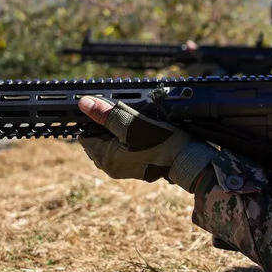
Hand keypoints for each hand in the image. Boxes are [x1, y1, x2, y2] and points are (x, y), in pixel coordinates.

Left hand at [77, 96, 215, 190]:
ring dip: (119, 129)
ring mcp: (123, 167)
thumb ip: (107, 115)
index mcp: (105, 158)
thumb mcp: (132, 125)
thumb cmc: (161, 143)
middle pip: (98, 138)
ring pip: (112, 141)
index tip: (106, 109)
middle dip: (107, 124)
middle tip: (125, 113)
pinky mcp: (135, 165)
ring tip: (135, 121)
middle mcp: (111, 166)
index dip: (93, 119)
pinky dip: (128, 137)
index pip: (86, 134)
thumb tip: (83, 103)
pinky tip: (141, 129)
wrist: (187, 160)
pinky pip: (124, 147)